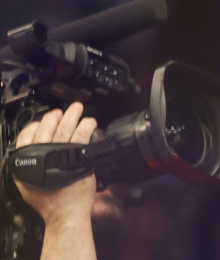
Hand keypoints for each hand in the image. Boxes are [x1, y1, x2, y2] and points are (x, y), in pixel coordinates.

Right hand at [14, 103, 98, 225]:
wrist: (65, 214)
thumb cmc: (50, 202)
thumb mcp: (29, 184)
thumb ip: (29, 167)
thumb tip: (32, 151)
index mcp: (27, 162)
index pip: (26, 136)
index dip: (35, 125)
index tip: (43, 121)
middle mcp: (42, 155)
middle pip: (46, 128)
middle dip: (54, 116)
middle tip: (61, 112)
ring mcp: (60, 154)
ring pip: (65, 128)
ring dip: (72, 115)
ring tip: (77, 108)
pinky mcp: (78, 156)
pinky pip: (82, 135)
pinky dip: (86, 126)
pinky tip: (90, 123)